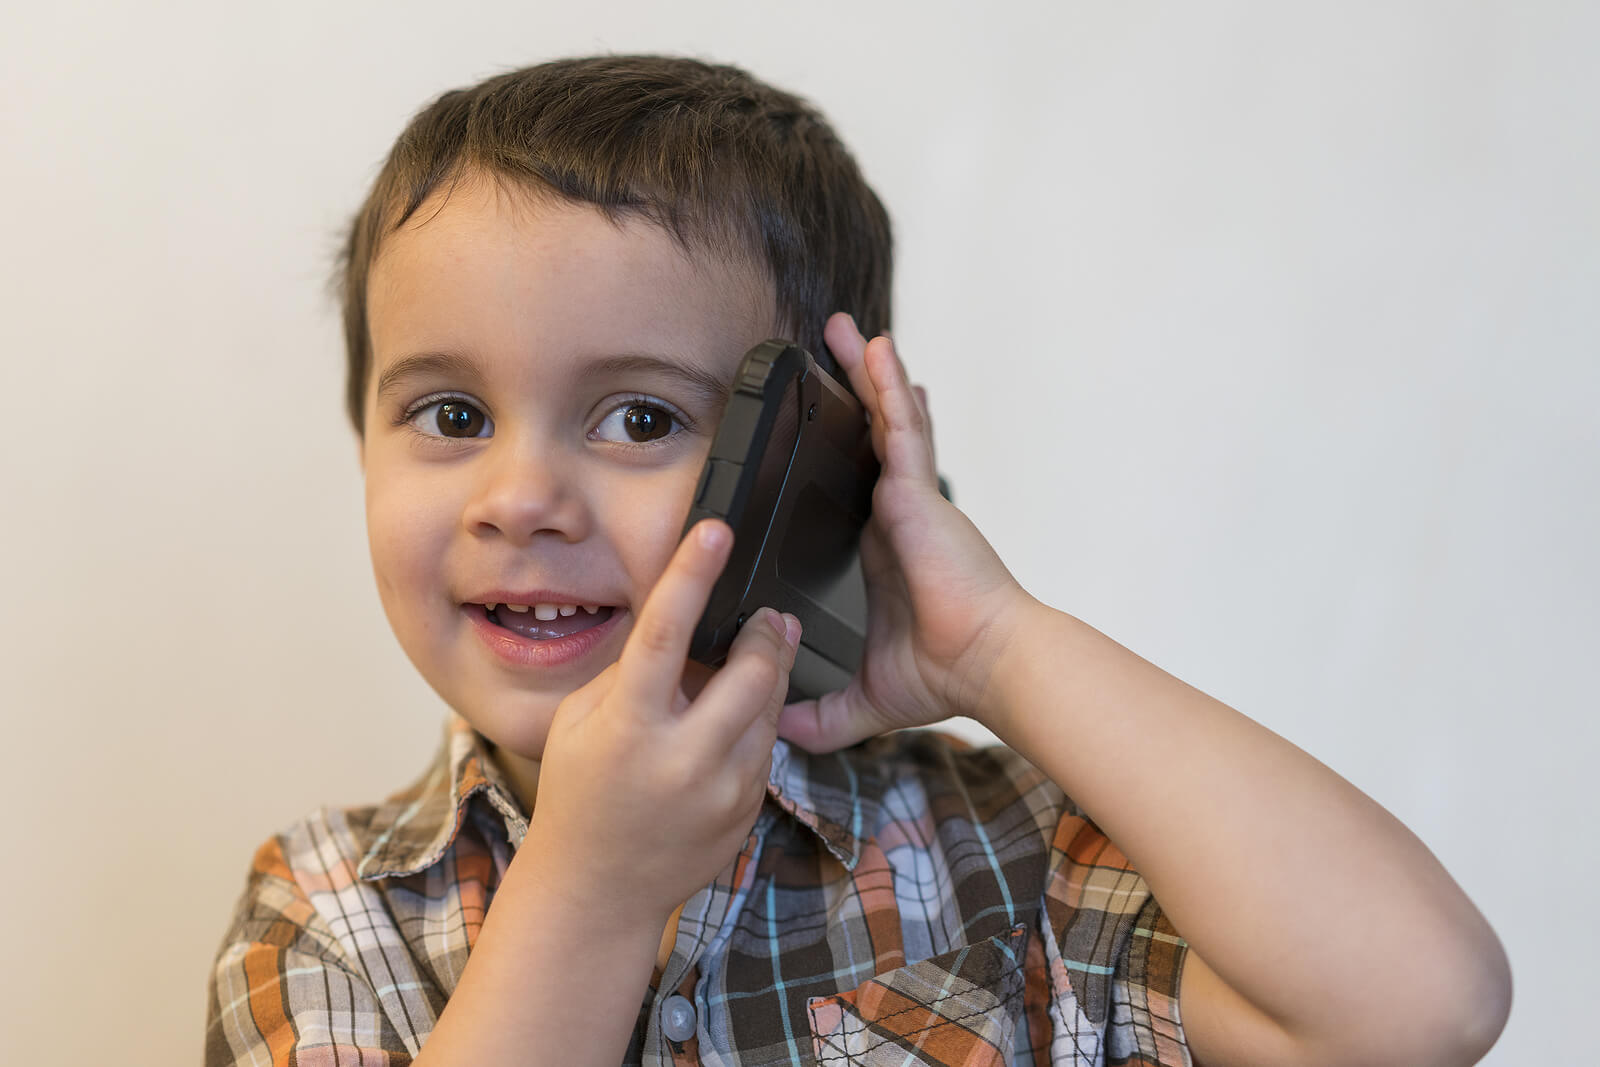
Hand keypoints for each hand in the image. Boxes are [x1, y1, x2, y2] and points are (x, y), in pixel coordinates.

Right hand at [521, 519, 799, 922]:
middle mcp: (682, 758)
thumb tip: (682, 626)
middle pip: (752, 671)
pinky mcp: (747, 810)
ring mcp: (722, 790)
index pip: (665, 633)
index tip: (716, 532)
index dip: (692, 574)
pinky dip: (758, 720)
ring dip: (771, 672)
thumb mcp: (580, 722)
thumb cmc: (580, 792)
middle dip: (767, 632)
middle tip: (767, 613)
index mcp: (629, 727)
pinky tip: (737, 715)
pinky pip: (767, 746)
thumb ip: (630, 673)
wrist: (596, 889)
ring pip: (771, 706)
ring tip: (761, 652)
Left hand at [777, 314, 1033, 752]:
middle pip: (869, 439)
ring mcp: (911, 498)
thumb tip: (781, 738)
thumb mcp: (864, 696)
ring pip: (885, 422)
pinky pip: (901, 428)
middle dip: (850, 394)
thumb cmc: (945, 673)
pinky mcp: (919, 493)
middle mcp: (896, 514)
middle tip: (824, 350)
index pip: (856, 484)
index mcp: (881, 548)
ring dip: (868, 374)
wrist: (989, 666)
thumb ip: (822, 713)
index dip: (841, 450)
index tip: (818, 424)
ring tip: (844, 329)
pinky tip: (879, 348)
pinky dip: (889, 387)